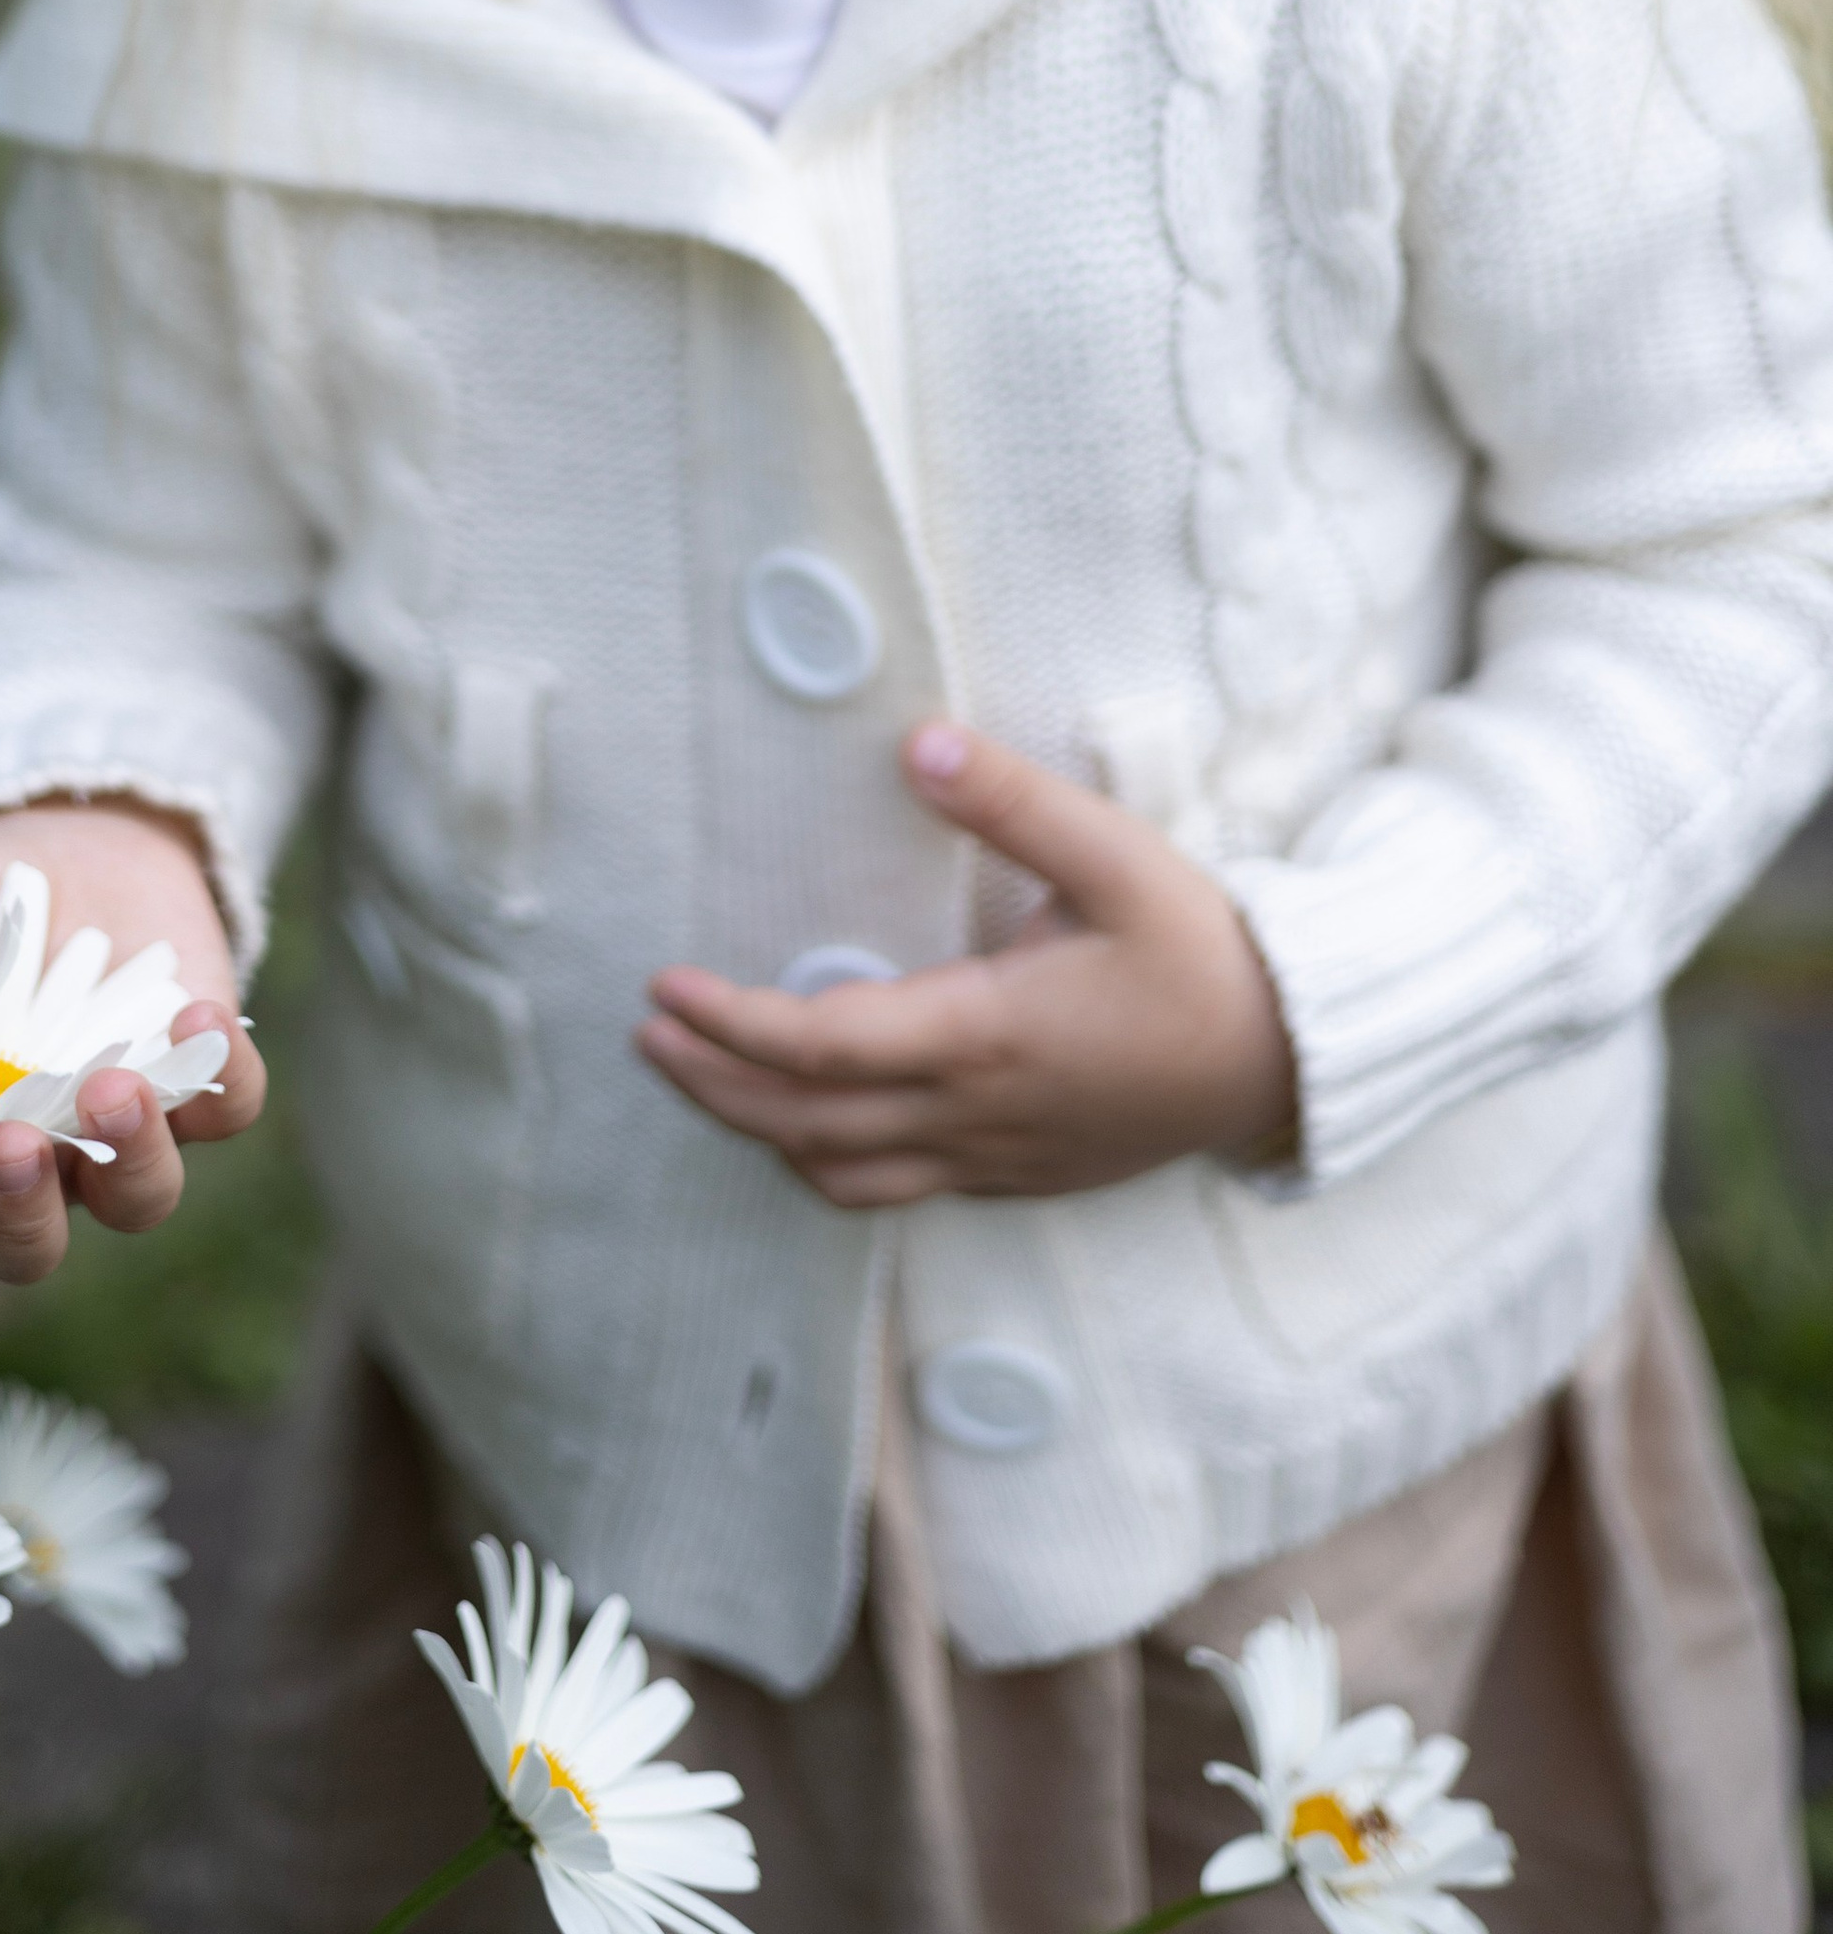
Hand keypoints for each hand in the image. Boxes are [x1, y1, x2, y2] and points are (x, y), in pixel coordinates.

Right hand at [0, 801, 264, 1282]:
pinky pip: (224, 1113)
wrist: (86, 852)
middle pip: (17, 1244)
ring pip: (135, 1201)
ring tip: (116, 1086)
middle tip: (12, 1143)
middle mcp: (25, 1151)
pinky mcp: (198, 1088)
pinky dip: (224, 1076)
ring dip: (131, 1158)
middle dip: (16, 1208)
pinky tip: (199, 1014)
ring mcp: (118, 1134)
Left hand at [637, 723, 1294, 1206]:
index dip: (728, 1023)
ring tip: (701, 1074)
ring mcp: (993, 1156)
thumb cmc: (1202, 955)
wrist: (1285, 1061)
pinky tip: (802, 1124)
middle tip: (647, 1029)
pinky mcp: (1014, 1174)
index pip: (819, 1048)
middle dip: (711, 1081)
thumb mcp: (1117, 858)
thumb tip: (916, 744)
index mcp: (986, 1034)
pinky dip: (823, 1161)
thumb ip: (1012, 802)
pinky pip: (892, 1189)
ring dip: (756, 1131)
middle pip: (803, 1123)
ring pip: (840, 1173)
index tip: (665, 984)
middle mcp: (974, 1112)